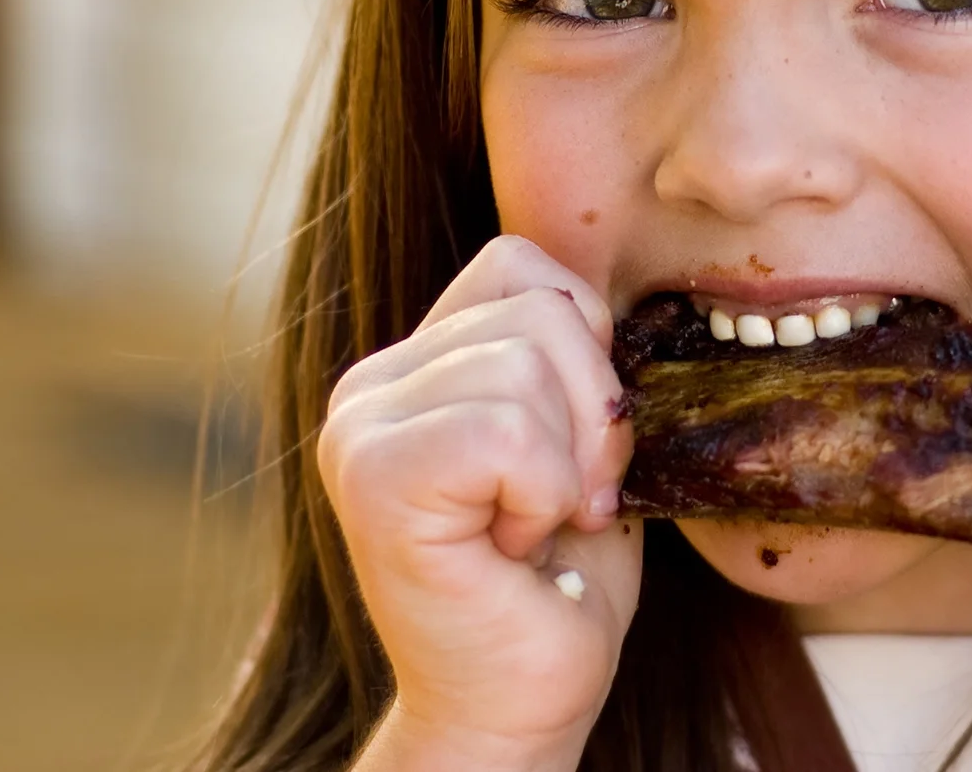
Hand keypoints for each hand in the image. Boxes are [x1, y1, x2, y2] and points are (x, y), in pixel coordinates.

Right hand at [317, 236, 640, 771]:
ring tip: (537, 528)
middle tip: (567, 504)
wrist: (521, 704)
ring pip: (526, 363)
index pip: (520, 267)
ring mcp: (360, 430)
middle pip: (536, 308)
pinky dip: (545, 493)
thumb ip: (567, 356)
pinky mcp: (374, 481)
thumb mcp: (577, 441)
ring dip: (570, 464)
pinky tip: (516, 546)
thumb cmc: (559, 584)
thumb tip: (611, 290)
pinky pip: (508, 430)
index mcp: (413, 365)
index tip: (581, 450)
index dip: (588, 348)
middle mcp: (368, 387)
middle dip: (594, 411)